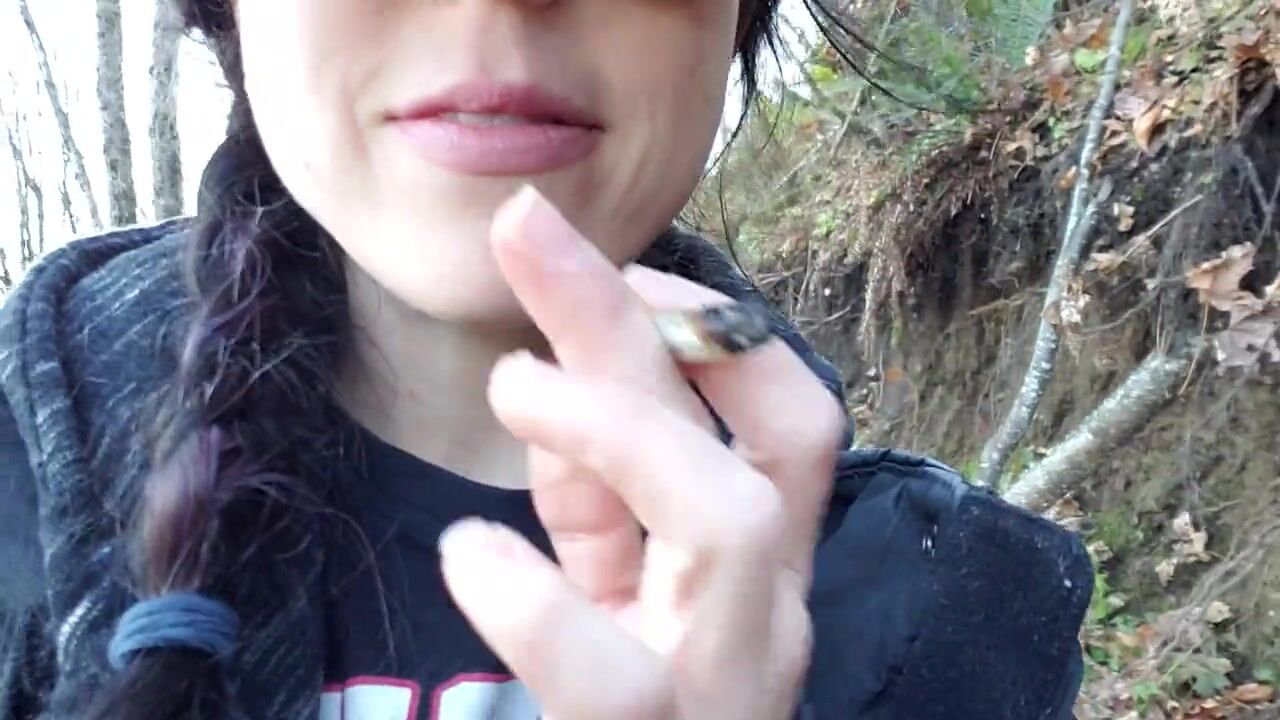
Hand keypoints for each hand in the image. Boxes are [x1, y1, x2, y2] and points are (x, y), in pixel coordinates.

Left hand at [438, 186, 845, 719]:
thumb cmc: (626, 699)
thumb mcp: (615, 579)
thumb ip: (595, 489)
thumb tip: (552, 375)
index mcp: (766, 564)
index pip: (795, 416)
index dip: (721, 327)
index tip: (625, 268)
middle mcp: (771, 613)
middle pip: (770, 435)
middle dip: (653, 318)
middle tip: (535, 238)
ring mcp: (726, 684)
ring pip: (726, 521)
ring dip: (615, 425)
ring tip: (511, 388)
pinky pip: (605, 666)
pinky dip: (528, 589)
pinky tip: (474, 553)